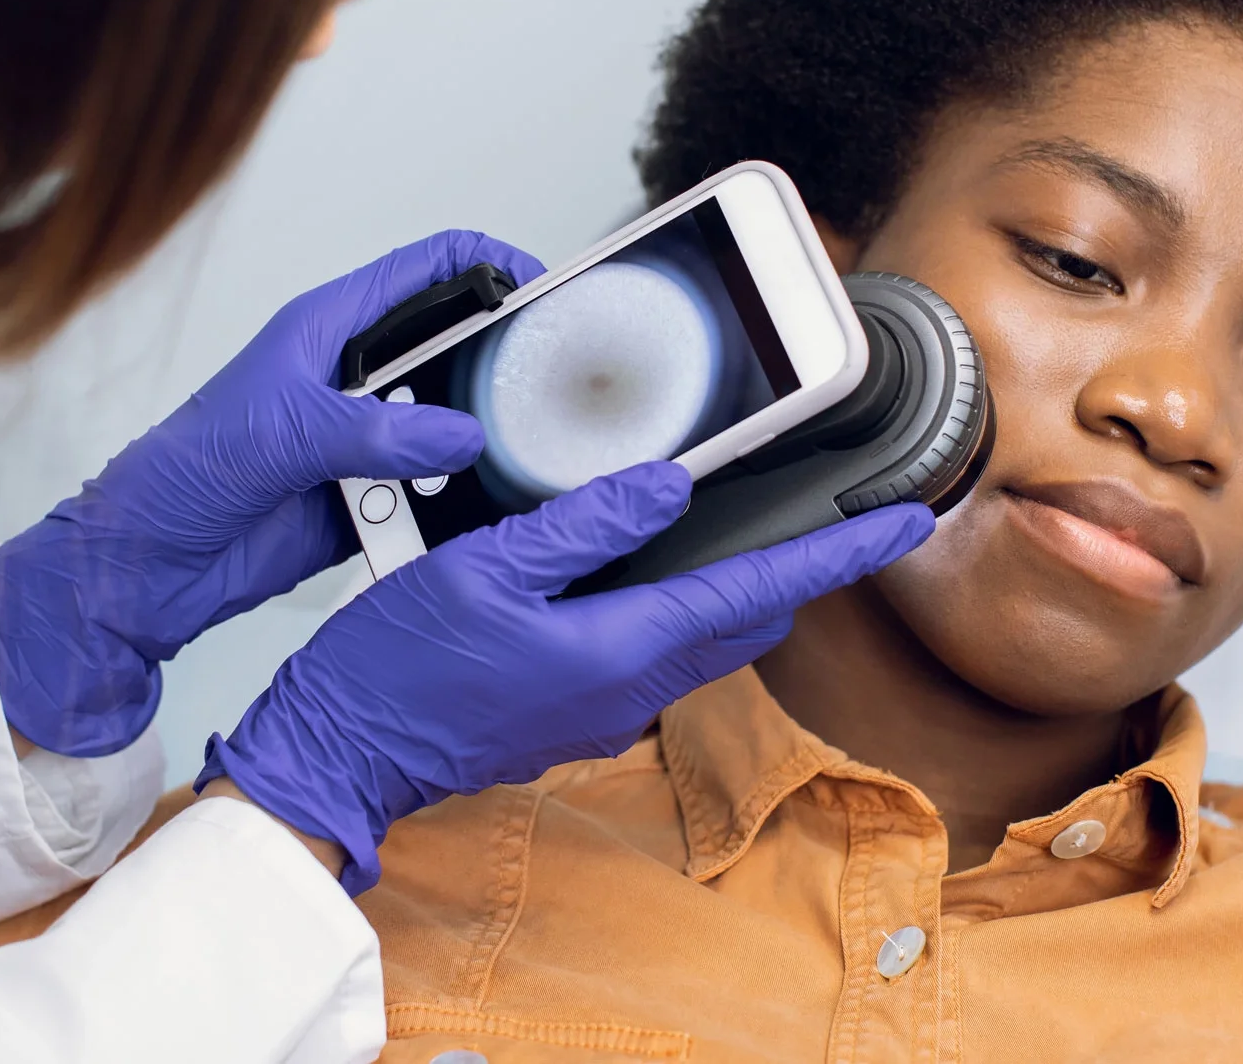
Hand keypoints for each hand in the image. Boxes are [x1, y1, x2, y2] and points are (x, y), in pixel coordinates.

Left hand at [0, 231, 543, 756]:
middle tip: (551, 388)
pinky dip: (458, 509)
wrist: (144, 572)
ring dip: (480, 449)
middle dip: (501, 366)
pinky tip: (479, 516)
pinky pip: (436, 500)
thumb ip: (374, 430)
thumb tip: (462, 434)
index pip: (427, 270)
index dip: (489, 263)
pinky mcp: (371, 504)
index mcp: (328, 330)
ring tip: (520, 461)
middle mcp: (355, 381)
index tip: (544, 287)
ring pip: (454, 431)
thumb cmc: (181, 475)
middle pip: (455, 352)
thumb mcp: (279, 434)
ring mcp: (367, 444)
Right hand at [195, 461, 933, 891]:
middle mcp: (631, 688)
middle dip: (798, 569)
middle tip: (832, 511)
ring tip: (738, 525)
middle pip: (747, 621)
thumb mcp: (483, 570)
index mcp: (622, 649)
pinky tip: (633, 565)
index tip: (903, 521)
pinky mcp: (575, 711)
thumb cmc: (396, 667)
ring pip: (701, 638)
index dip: (840, 552)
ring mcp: (604, 708)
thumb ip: (582, 527)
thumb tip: (666, 490)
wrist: (340, 752)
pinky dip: (670, 607)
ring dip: (733, 589)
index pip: (762, 593)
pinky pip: (650, 652)